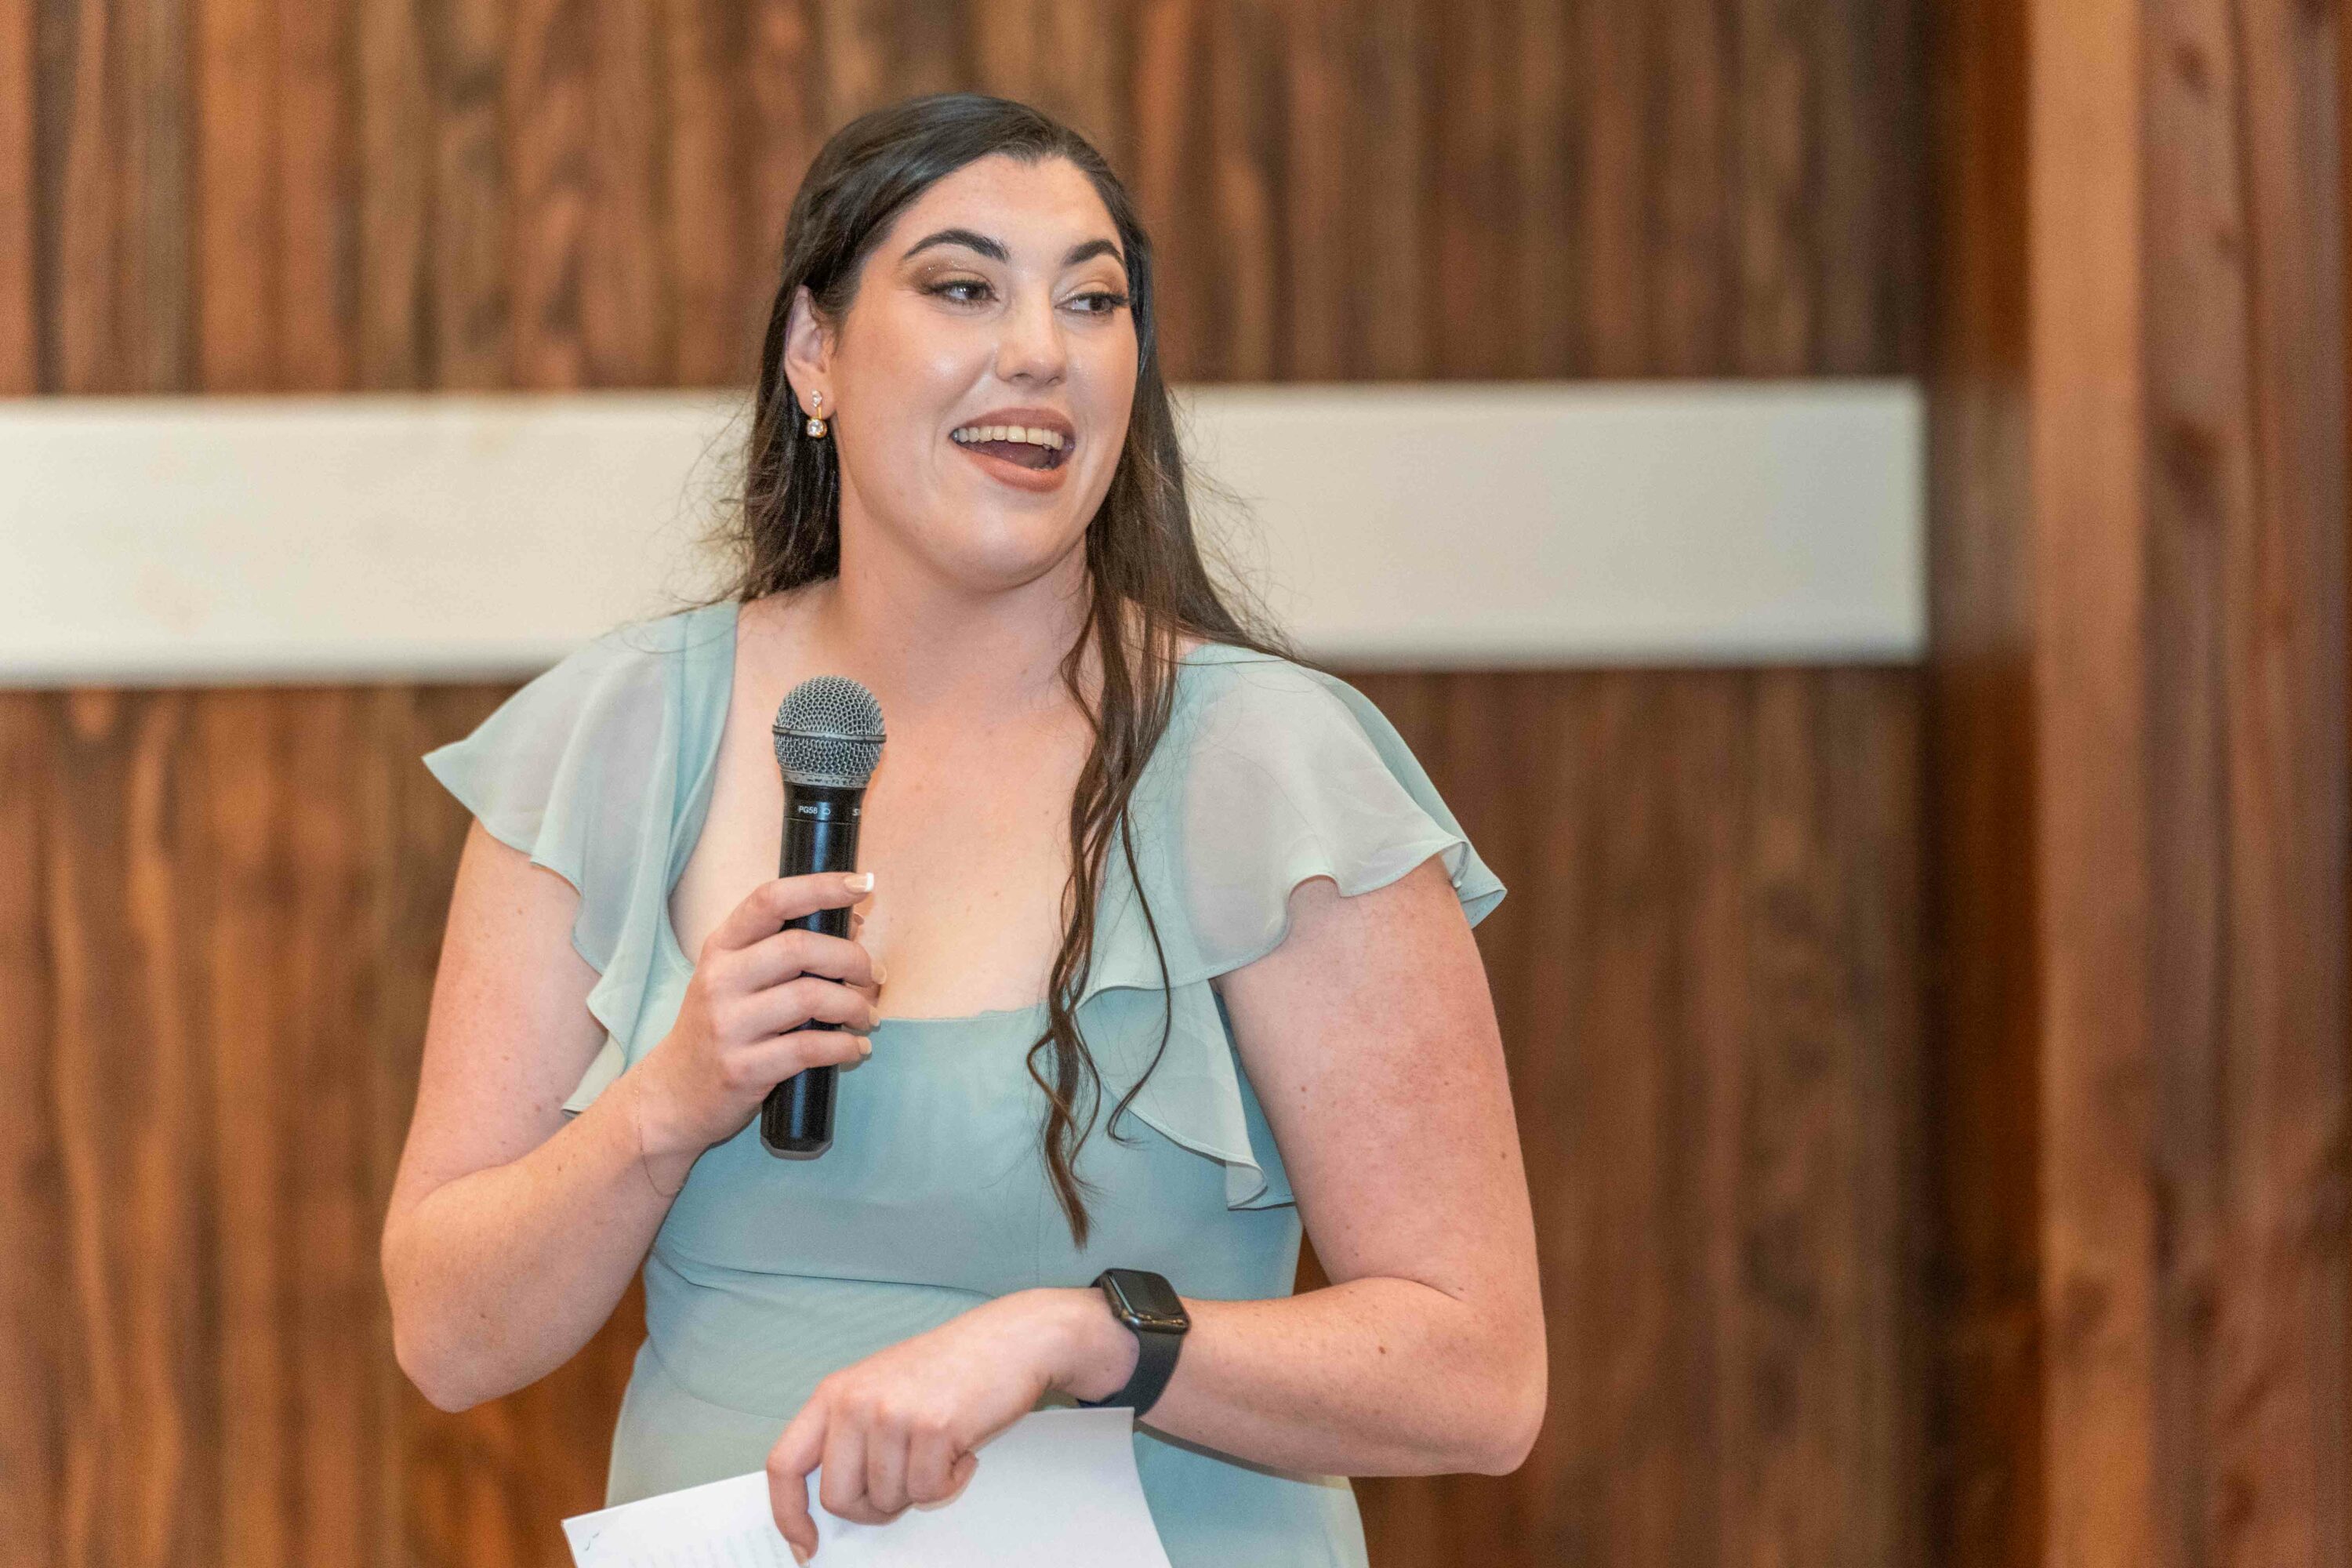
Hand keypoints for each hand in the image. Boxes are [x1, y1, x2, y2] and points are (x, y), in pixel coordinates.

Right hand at [632, 872, 882, 1164]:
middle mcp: (720, 979)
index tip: (863, 883)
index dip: (820, 887)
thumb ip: (790, 949)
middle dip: (852, 958)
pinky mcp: (742, 1068)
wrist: (673, 1095)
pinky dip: (844, 1046)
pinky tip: (856, 1048)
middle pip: (799, 948)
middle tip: (873, 976)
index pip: (770, 900)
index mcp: (721, 947)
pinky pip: (809, 1048)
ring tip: (867, 1016)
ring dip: (855, 1005)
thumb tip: (855, 923)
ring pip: (810, 996)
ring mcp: (728, 1024)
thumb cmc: (721, 1028)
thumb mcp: (740, 980)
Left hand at [763, 1288, 1139, 1561]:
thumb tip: (832, 1501)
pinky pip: (928, 1491)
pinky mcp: (932, 1427)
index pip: (784, 1464)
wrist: (1010, 1340)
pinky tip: (960, 1449)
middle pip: (839, 1497)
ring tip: (939, 1449)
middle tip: (904, 1484)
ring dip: (919, 1488)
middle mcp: (855, 1401)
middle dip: (874, 1507)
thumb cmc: (950, 1368)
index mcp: (834, 1392)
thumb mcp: (881, 1389)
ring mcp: (892, 1413)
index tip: (805, 1542)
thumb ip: (849, 1435)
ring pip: (888, 1499)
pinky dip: (949, 1481)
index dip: (789, 1513)